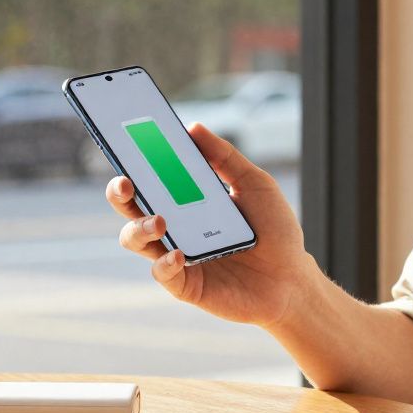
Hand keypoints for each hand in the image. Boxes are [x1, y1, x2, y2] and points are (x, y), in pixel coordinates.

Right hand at [106, 122, 319, 327]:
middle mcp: (173, 227)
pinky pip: (162, 273)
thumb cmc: (274, 230)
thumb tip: (193, 127)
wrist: (293, 278)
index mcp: (184, 200)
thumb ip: (225, 157)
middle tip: (125, 182)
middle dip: (118, 193)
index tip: (125, 143)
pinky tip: (179, 253)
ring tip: (160, 221)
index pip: (148, 178)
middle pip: (130, 207)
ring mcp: (176, 256)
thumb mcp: (255, 184)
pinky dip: (164, 263)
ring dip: (139, 228)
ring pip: (135, 240)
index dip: (131, 161)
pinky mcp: (186, 285)